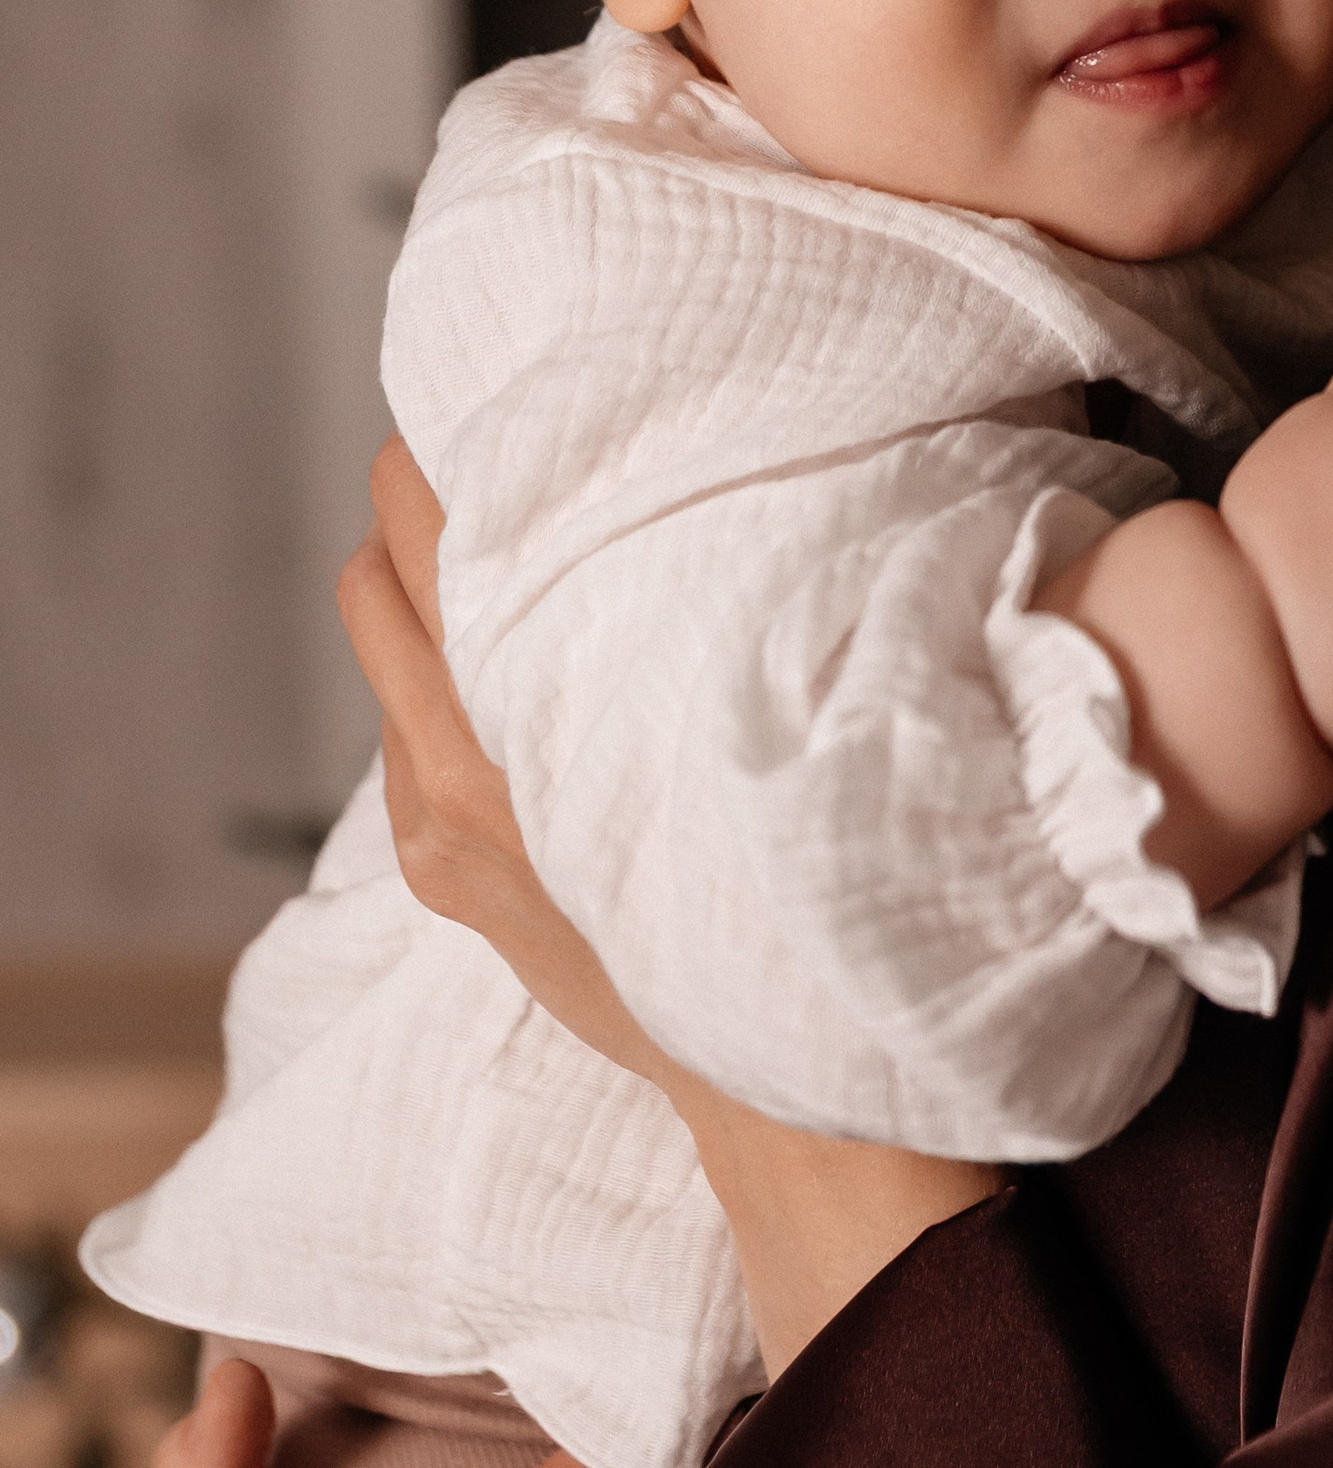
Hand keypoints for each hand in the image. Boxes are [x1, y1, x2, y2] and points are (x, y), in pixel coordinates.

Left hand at [341, 444, 995, 1378]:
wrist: (796, 1089)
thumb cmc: (814, 878)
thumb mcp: (767, 696)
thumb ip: (713, 585)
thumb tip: (724, 458)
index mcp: (530, 706)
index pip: (432, 510)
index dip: (465, 431)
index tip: (527, 379)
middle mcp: (455, 760)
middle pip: (383, 556)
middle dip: (438, 490)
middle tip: (527, 439)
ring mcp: (442, 818)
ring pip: (387, 629)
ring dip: (440, 577)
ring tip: (534, 535)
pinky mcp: (448, 866)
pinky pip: (413, 719)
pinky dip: (451, 665)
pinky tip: (543, 657)